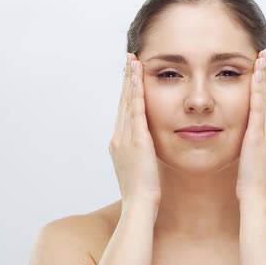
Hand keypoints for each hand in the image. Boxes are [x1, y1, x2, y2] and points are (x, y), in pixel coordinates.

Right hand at [108, 53, 160, 204]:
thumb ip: (141, 154)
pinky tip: (138, 77)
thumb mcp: (139, 168)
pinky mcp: (137, 139)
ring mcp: (126, 137)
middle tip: (128, 60)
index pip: (123, 111)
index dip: (126, 92)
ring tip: (133, 61)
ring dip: (130, 79)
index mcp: (119, 143)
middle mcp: (119, 136)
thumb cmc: (143, 191)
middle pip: (122, 101)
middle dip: (126, 80)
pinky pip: (136, 109)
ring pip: (127, 101)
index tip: (129, 76)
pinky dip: (136, 91)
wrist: (139, 204)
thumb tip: (147, 147)